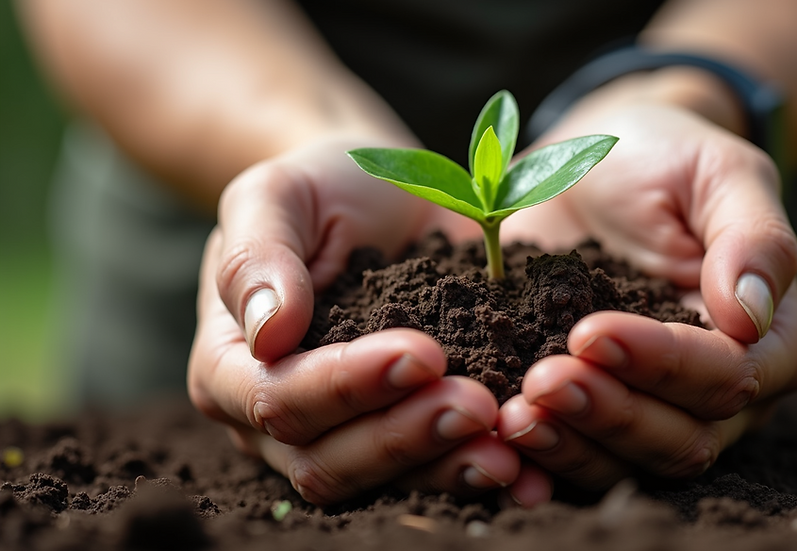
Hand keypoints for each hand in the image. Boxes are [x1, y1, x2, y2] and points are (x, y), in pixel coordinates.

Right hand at [187, 133, 536, 504]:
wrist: (382, 193)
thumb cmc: (321, 189)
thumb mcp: (277, 195)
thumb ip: (256, 257)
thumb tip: (267, 333)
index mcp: (231, 363)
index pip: (277, 397)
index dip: (347, 385)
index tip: (421, 353)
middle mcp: (276, 416)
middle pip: (327, 459)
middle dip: (404, 436)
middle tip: (476, 406)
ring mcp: (339, 433)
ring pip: (381, 481)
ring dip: (444, 468)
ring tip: (506, 449)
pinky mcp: (399, 433)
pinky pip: (430, 469)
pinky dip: (474, 470)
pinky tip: (527, 470)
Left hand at [496, 86, 796, 489]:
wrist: (595, 166)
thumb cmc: (668, 158)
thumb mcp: (719, 173)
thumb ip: (753, 239)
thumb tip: (752, 314)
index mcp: (769, 339)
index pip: (728, 377)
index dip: (662, 364)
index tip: (591, 332)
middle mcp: (718, 391)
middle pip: (680, 438)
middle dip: (608, 415)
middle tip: (540, 383)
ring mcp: (654, 409)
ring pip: (626, 461)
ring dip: (569, 446)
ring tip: (512, 416)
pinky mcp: (594, 410)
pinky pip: (575, 456)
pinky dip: (540, 460)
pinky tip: (497, 443)